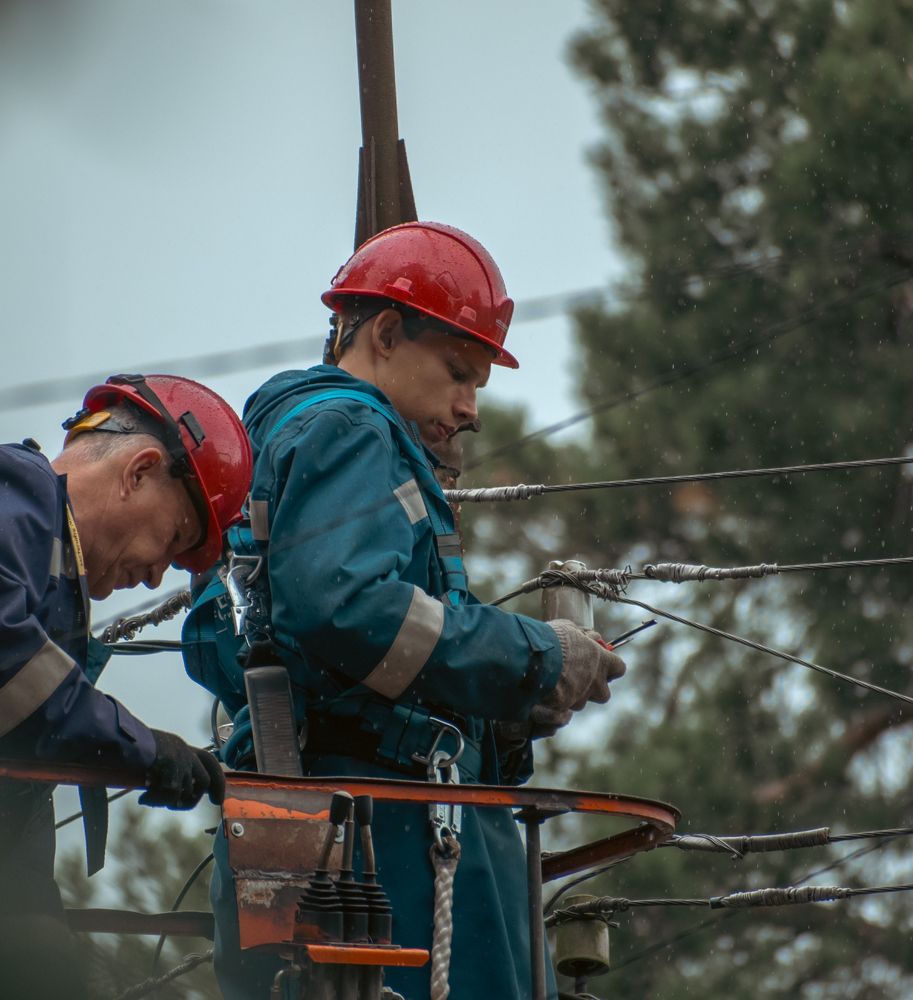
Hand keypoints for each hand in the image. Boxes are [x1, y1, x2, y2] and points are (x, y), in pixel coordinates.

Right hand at [139, 730, 225, 809]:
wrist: (122, 738)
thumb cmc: (131, 750)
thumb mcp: (155, 757)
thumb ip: (168, 771)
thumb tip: (175, 794)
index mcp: (181, 748)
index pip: (208, 761)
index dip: (217, 780)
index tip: (217, 799)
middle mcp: (185, 751)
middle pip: (204, 780)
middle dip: (194, 798)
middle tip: (176, 806)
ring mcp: (181, 758)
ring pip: (185, 791)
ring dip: (167, 801)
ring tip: (148, 799)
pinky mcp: (173, 764)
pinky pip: (172, 792)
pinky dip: (157, 800)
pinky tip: (143, 799)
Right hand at [530, 620, 626, 735]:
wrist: (533, 659)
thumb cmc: (553, 640)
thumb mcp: (570, 629)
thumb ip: (583, 636)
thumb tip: (590, 637)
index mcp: (601, 661)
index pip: (619, 668)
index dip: (611, 666)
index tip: (601, 662)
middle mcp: (595, 682)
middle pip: (604, 694)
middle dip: (594, 689)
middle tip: (581, 678)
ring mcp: (580, 697)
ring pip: (581, 702)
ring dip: (573, 695)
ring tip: (557, 682)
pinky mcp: (564, 708)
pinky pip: (563, 708)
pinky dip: (557, 701)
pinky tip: (545, 689)